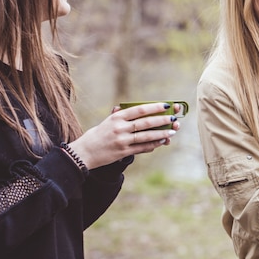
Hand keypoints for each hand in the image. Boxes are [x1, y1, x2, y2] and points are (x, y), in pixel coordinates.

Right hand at [67, 102, 181, 168]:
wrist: (84, 152)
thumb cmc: (98, 135)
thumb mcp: (107, 121)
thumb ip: (122, 116)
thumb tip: (138, 109)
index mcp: (117, 117)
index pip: (139, 109)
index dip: (154, 107)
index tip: (166, 105)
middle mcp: (120, 128)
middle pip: (145, 122)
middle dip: (162, 120)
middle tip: (174, 118)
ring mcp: (122, 140)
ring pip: (146, 136)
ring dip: (161, 133)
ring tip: (172, 131)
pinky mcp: (123, 152)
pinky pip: (142, 147)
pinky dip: (153, 144)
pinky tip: (161, 141)